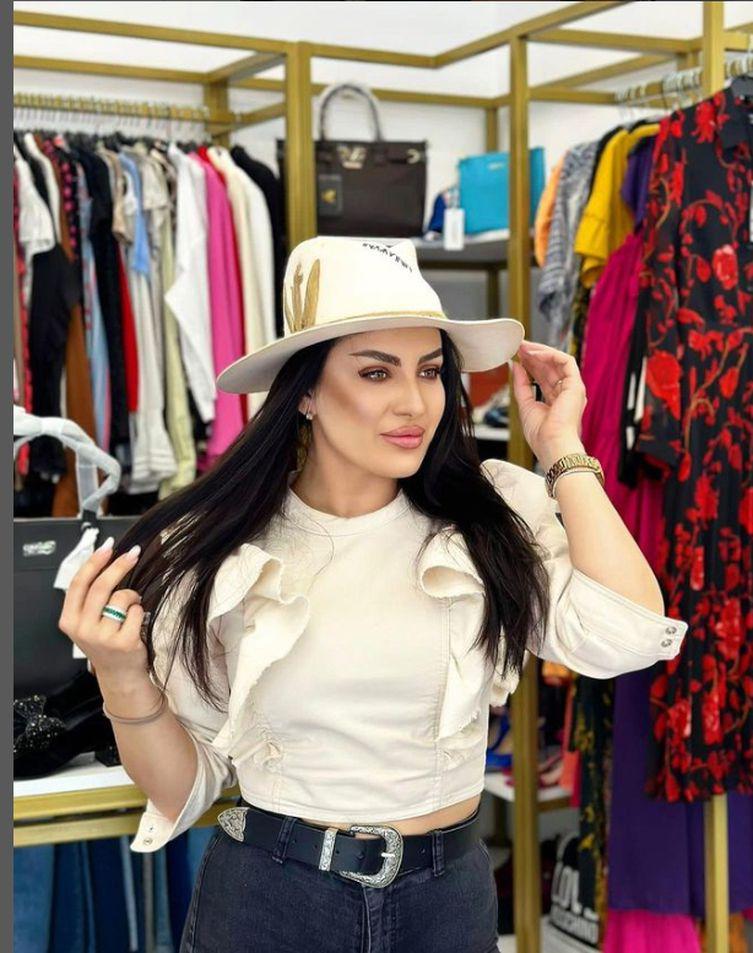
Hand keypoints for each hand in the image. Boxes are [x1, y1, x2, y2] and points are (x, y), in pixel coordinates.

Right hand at [58, 538, 148, 686]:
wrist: (119, 674)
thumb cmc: (106, 642)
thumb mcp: (87, 621)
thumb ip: (90, 596)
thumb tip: (106, 558)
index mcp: (69, 620)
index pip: (79, 584)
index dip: (94, 562)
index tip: (108, 547)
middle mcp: (82, 629)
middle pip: (101, 586)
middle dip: (119, 565)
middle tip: (133, 553)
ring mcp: (103, 637)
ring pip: (122, 598)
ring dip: (132, 597)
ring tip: (130, 609)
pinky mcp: (124, 642)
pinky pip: (136, 611)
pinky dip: (140, 612)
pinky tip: (135, 624)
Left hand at [509, 340, 587, 468]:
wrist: (552, 444)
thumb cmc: (541, 434)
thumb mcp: (525, 404)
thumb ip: (521, 384)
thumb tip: (516, 366)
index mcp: (556, 402)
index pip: (543, 378)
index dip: (531, 365)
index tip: (518, 357)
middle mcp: (566, 394)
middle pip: (550, 368)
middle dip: (534, 356)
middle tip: (519, 347)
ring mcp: (573, 389)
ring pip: (558, 362)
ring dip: (540, 352)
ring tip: (524, 347)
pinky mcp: (576, 384)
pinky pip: (565, 361)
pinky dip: (550, 354)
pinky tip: (534, 353)